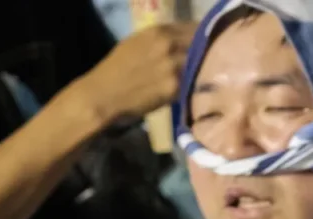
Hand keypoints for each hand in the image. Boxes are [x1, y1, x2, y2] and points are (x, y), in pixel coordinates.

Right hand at [74, 22, 195, 124]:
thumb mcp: (135, 43)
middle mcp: (170, 45)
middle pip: (202, 43)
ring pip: (201, 62)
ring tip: (204, 72)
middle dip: (206, 49)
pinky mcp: (175, 87)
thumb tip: (182, 39)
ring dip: (203, 66)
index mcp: (159, 31)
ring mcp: (174, 66)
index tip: (207, 42)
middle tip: (210, 57)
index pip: (196, 26)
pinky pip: (192, 81)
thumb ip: (160, 38)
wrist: (101, 97)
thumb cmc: (113, 70)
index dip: (203, 35)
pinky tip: (193, 85)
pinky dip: (195, 83)